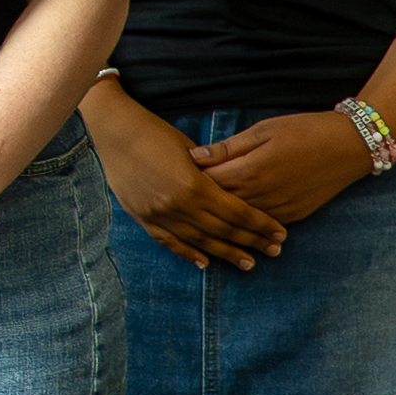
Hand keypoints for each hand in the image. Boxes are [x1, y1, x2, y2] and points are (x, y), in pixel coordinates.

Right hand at [87, 82, 283, 269]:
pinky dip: (188, 253)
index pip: (237, 212)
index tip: (280, 233)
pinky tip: (205, 262)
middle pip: (223, 230)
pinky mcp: (142, 217)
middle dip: (252, 241)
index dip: (261, 224)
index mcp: (194, 186)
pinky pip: (169, 241)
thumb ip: (212, 173)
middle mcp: (177, 205)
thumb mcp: (190, 150)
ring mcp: (158, 214)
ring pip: (200, 240)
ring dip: (226, 253)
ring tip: (247, 263)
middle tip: (273, 252)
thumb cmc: (156, 133)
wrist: (114, 131)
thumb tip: (236, 192)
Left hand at [195, 110, 378, 233]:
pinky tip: (234, 220)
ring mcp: (279, 209)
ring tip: (200, 213)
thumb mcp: (263, 131)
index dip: (189, 180)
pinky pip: (261, 222)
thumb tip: (194, 155)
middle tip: (181, 197)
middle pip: (219, 205)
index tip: (174, 175)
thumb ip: (228, 147)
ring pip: (239, 219)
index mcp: (250, 171)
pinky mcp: (294, 215)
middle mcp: (262, 195)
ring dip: (221, 217)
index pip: (206, 182)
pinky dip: (246, 222)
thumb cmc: (304, 131)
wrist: (350, 146)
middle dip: (200, 201)